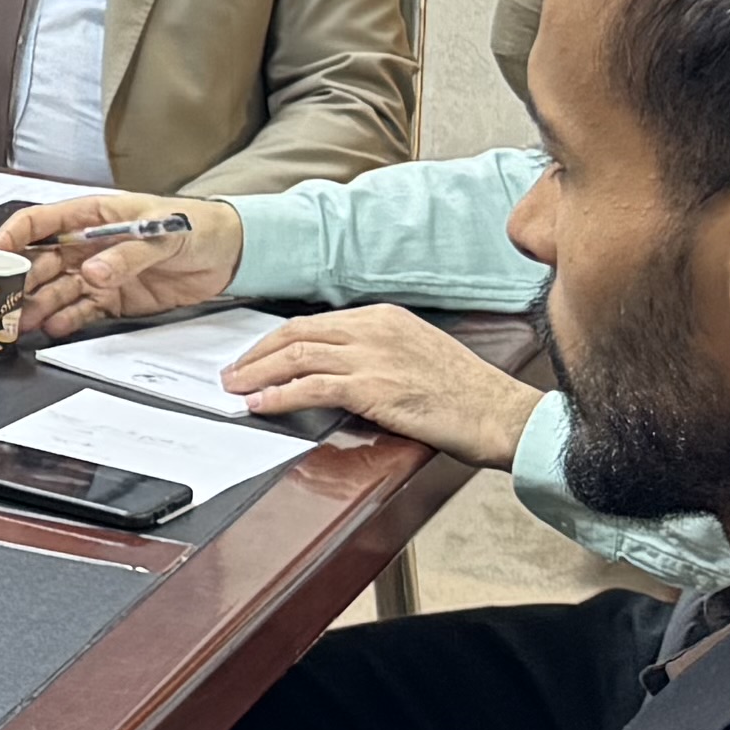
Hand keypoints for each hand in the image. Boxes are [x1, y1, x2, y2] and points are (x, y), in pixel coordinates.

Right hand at [0, 192, 238, 343]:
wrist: (231, 253)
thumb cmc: (197, 225)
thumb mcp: (164, 233)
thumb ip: (127, 254)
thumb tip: (93, 272)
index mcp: (93, 216)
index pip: (39, 222)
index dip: (12, 237)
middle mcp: (88, 245)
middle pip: (40, 262)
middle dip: (19, 281)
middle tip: (4, 302)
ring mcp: (99, 273)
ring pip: (56, 290)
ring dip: (37, 305)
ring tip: (22, 322)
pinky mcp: (113, 299)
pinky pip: (81, 311)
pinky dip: (66, 320)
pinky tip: (53, 328)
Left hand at [211, 300, 548, 470]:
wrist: (498, 412)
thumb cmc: (465, 394)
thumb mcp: (417, 355)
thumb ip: (377, 354)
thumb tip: (336, 372)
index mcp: (384, 317)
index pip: (315, 323)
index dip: (277, 340)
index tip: (256, 355)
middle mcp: (374, 328)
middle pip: (297, 333)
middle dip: (257, 354)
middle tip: (231, 372)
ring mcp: (373, 355)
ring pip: (296, 356)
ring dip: (257, 374)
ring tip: (235, 388)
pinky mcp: (372, 386)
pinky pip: (310, 387)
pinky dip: (277, 396)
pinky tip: (259, 404)